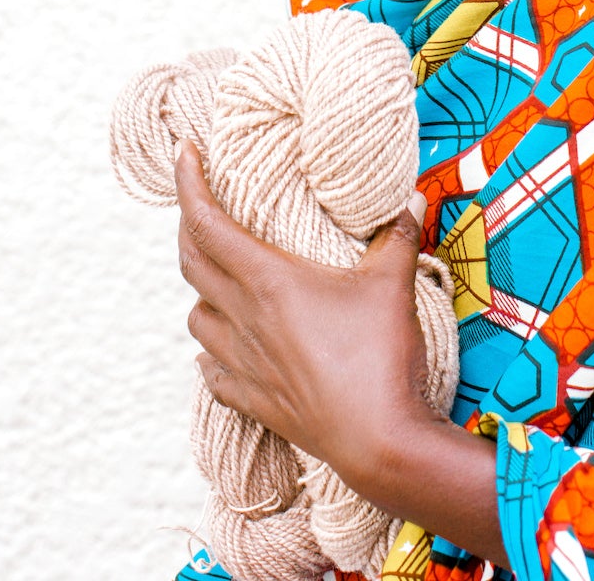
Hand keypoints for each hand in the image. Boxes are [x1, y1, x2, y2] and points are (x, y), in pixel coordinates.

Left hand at [174, 141, 507, 566]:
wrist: (379, 441)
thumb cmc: (381, 356)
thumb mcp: (392, 283)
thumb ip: (397, 233)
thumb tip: (410, 195)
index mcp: (267, 281)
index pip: (207, 223)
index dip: (187, 184)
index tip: (183, 152)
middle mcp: (244, 318)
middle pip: (191, 263)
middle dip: (189, 226)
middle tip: (202, 204)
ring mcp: (244, 363)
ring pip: (196, 318)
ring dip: (201, 290)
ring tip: (220, 275)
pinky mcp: (254, 400)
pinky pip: (213, 372)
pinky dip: (211, 352)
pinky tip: (223, 348)